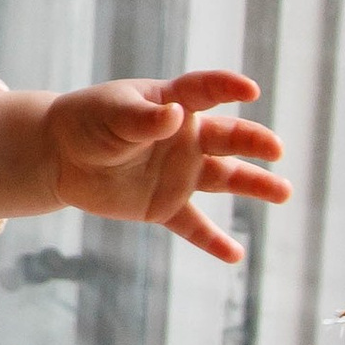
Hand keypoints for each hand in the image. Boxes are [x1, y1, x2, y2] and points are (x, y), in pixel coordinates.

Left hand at [0, 69, 287, 264]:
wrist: (61, 155)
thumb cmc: (89, 121)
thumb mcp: (111, 114)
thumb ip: (143, 118)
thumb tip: (174, 114)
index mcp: (172, 103)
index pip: (205, 92)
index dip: (227, 88)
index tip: (250, 90)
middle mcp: (185, 139)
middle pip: (226, 138)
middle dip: (252, 142)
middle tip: (276, 149)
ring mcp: (178, 173)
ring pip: (224, 179)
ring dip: (254, 185)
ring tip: (283, 192)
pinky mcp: (164, 205)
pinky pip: (193, 226)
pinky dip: (213, 241)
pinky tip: (236, 256)